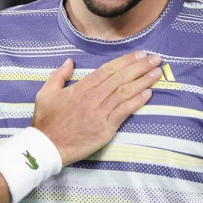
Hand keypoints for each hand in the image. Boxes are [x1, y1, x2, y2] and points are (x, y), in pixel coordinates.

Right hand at [32, 51, 161, 164]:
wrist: (47, 147)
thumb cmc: (46, 121)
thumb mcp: (46, 93)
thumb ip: (58, 75)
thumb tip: (69, 61)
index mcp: (81, 88)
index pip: (108, 70)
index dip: (125, 61)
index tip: (139, 54)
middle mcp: (93, 97)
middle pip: (120, 78)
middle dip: (140, 67)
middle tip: (155, 59)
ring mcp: (100, 113)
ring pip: (125, 93)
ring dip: (143, 81)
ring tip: (157, 73)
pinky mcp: (105, 129)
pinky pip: (124, 112)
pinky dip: (137, 101)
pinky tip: (148, 93)